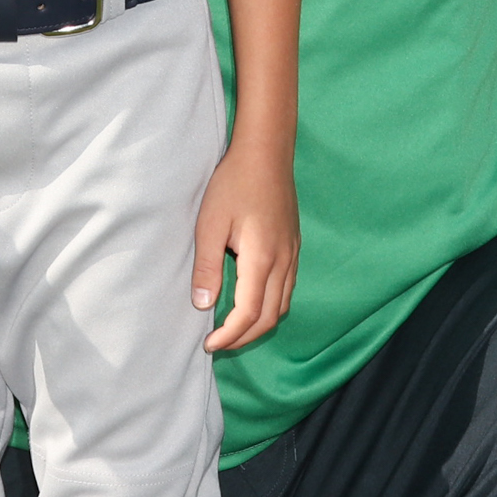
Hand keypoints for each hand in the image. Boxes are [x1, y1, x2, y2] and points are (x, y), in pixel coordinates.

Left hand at [193, 139, 298, 350]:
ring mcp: (292, 253)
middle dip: (244, 337)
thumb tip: (203, 305)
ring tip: (233, 329)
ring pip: (283, 305)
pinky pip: (287, 288)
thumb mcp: (210, 224)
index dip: (229, 335)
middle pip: (271, 317)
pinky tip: (252, 300)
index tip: (208, 344)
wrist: (266, 152)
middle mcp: (283, 261)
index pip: (249, 314)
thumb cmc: (233, 184)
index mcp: (262, 259)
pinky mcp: (294, 245)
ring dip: (260, 324)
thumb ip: (207, 267)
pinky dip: (271, 305)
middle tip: (218, 343)